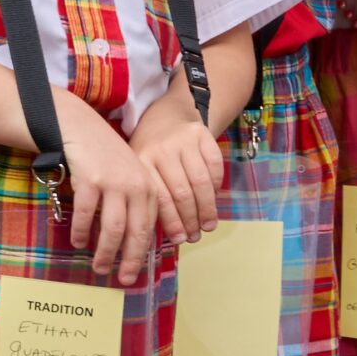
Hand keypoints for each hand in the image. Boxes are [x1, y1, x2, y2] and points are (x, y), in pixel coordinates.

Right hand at [55, 94, 159, 284]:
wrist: (80, 127)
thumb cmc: (104, 156)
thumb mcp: (129, 176)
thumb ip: (135, 203)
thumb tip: (134, 242)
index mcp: (149, 188)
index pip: (149, 229)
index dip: (142, 254)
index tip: (134, 272)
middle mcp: (136, 186)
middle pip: (135, 233)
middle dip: (128, 260)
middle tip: (121, 279)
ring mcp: (114, 183)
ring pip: (113, 228)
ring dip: (105, 251)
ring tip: (99, 266)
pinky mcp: (91, 180)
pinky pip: (86, 214)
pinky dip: (81, 231)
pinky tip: (77, 241)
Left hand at [129, 93, 225, 243]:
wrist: (167, 115)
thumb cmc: (150, 150)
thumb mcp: (140, 166)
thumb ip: (149, 193)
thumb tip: (164, 233)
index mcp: (141, 160)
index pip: (159, 198)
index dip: (172, 222)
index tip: (179, 240)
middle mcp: (162, 149)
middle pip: (182, 193)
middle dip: (190, 220)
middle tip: (195, 236)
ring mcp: (183, 140)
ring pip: (201, 183)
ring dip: (207, 209)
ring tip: (207, 226)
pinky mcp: (202, 135)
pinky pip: (215, 168)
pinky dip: (216, 188)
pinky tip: (213, 201)